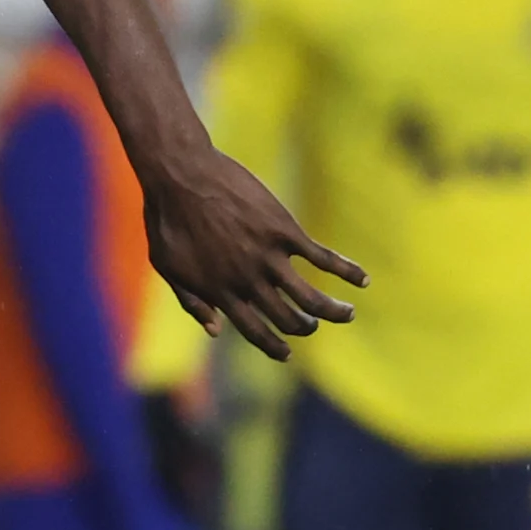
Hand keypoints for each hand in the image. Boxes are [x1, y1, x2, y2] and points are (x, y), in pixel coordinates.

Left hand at [142, 148, 363, 360]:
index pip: (254, 331)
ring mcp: (268, 256)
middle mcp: (247, 281)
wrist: (181, 175)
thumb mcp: (167, 265)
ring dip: (334, 311)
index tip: (287, 355)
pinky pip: (323, 258)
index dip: (273, 347)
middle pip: (288, 319)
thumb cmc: (167, 218)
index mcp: (220, 292)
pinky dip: (346, 271)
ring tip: (348, 315)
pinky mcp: (284, 231)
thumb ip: (192, 301)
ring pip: (311, 297)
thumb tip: (215, 330)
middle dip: (305, 328)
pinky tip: (363, 280)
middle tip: (313, 326)